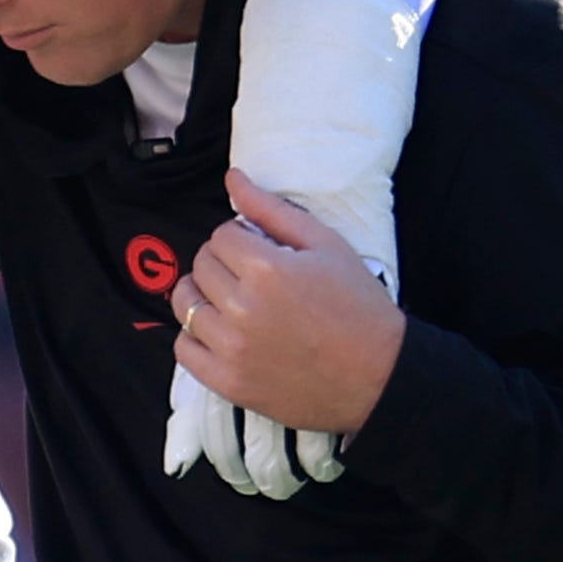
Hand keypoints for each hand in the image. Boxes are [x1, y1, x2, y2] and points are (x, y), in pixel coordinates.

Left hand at [170, 173, 398, 486]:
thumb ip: (272, 210)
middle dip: (223, 261)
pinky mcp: (228, 382)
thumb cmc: (358, 306)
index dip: (240, 237)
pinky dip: (195, 335)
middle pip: (202, 265)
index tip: (260, 250)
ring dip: (203, 293)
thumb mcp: (326, 245)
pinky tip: (223, 330)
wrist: (378, 375)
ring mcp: (232, 349)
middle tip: (252, 274)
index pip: (221, 236)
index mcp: (268, 270)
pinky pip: (184, 349)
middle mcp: (243, 309)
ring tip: (233, 299)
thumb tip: (232, 178)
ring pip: (186, 303)